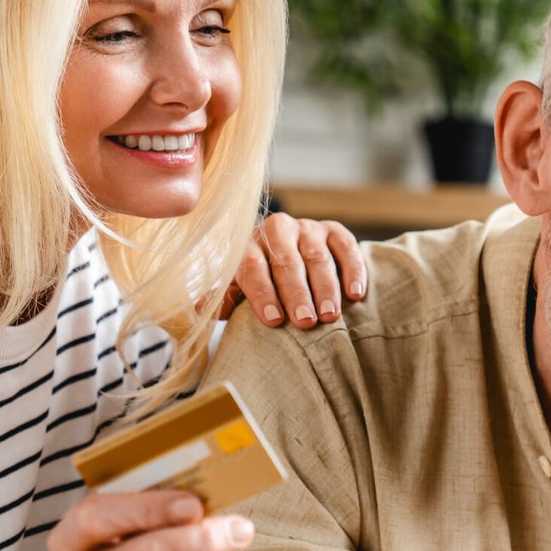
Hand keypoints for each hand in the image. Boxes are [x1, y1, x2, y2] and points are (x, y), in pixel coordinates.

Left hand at [221, 212, 366, 328]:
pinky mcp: (335, 231)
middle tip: (305, 322)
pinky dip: (352, 269)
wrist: (293, 264)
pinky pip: (346, 247)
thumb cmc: (261, 286)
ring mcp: (308, 229)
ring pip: (317, 256)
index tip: (274, 321)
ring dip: (324, 286)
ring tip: (330, 315)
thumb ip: (219, 301)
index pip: (252, 266)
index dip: (262, 293)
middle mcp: (276, 230)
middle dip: (296, 293)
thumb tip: (194, 311)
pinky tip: (355, 294)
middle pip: (286, 261)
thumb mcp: (236, 293)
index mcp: (247, 246)